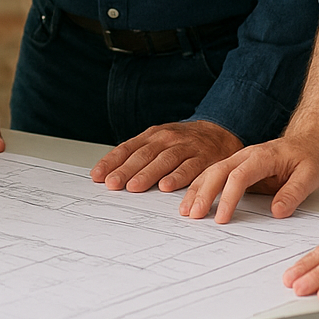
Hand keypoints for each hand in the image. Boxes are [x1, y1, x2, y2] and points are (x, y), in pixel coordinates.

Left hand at [90, 119, 239, 192]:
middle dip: (126, 170)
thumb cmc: (184, 141)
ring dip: (147, 174)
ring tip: (134, 186)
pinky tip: (167, 186)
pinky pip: (190, 167)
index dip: (112, 161)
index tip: (97, 176)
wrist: (221, 132)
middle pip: (143, 155)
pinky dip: (177, 176)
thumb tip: (111, 173)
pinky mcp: (205, 158)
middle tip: (112, 184)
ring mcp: (186, 147)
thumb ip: (139, 154)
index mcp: (153, 135)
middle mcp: (168, 139)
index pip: (128, 148)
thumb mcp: (160, 141)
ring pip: (164, 160)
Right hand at [178, 133, 318, 222]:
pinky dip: (199, 186)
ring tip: (186, 211)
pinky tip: (191, 200)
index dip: (228, 198)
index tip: (222, 219)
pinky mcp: (236, 166)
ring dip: (197, 190)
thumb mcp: (311, 175)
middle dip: (203, 193)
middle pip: (217, 172)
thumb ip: (294, 193)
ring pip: (211, 172)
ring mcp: (238, 159)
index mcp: (262, 157)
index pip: (239, 176)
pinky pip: (213, 174)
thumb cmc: (308, 157)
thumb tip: (277, 212)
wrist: (306, 140)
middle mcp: (245, 155)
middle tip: (194, 215)